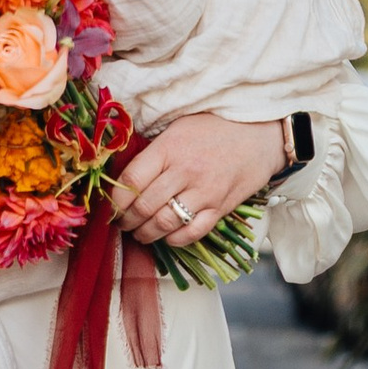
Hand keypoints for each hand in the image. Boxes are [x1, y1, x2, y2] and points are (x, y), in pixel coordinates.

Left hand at [112, 111, 280, 249]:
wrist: (258, 134)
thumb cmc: (213, 128)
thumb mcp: (177, 129)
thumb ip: (154, 152)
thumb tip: (124, 178)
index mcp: (169, 148)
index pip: (132, 179)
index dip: (116, 200)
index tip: (109, 207)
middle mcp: (185, 171)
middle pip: (145, 205)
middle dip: (127, 220)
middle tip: (121, 224)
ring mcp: (204, 192)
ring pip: (165, 223)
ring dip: (146, 234)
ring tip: (139, 234)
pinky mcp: (221, 207)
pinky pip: (193, 232)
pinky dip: (175, 240)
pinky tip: (167, 237)